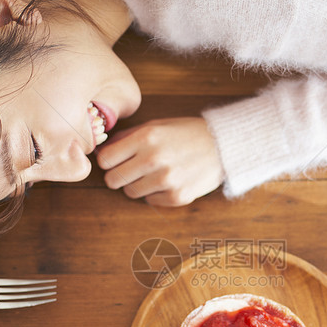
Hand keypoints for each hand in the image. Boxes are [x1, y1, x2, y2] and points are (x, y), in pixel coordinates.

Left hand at [97, 117, 224, 205]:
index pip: (105, 159)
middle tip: (130, 171)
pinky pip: (150, 201)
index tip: (115, 161)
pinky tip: (168, 181)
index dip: (108, 161)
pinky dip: (155, 193)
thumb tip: (102, 151)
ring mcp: (166, 180)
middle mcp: (153, 159)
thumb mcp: (156, 125)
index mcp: (146, 137)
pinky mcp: (177, 197)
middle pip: (113, 180)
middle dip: (118, 176)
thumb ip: (128, 137)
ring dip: (137, 185)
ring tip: (152, 174)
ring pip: (130, 192)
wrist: (223, 146)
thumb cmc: (187, 134)